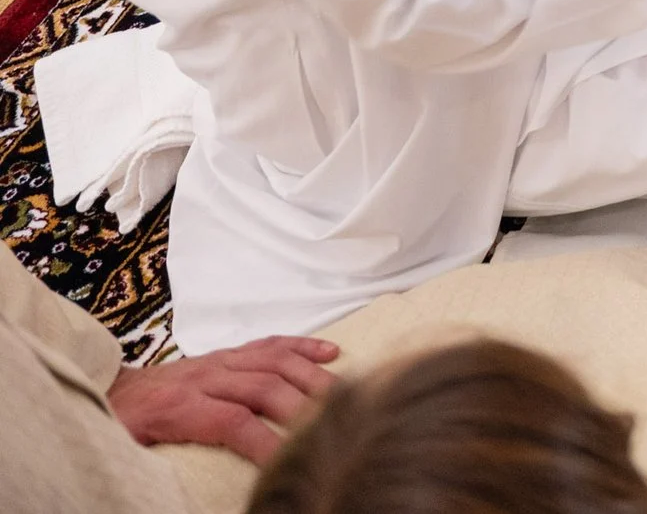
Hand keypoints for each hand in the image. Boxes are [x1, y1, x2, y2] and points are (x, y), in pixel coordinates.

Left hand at [108, 337, 338, 464]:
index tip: (293, 464)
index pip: (233, 422)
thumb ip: (159, 470)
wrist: (107, 388)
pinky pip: (270, 342)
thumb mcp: (129, 454)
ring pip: (275, 360)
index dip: (267, 443)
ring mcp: (219, 360)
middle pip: (264, 387)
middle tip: (335, 430)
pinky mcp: (227, 352)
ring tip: (344, 396)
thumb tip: (185, 498)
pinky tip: (331, 353)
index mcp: (177, 406)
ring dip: (312, 377)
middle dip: (303, 409)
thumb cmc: (121, 427)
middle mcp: (204, 376)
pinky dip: (303, 345)